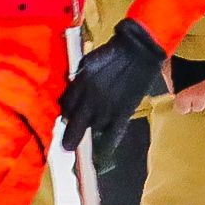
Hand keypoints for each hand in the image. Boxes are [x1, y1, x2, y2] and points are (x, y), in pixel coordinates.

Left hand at [57, 24, 170, 151]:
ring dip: (92, 130)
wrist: (138, 50)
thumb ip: (80, 78)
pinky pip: (113, 133)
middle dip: (71, 135)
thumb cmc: (114, 51)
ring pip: (93, 127)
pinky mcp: (123, 111)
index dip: (66, 113)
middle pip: (75, 122)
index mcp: (80, 83)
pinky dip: (108, 145)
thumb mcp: (89, 61)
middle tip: (67, 145)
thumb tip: (75, 89)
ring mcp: (106, 106)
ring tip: (93, 134)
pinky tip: (103, 154)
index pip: (66, 105)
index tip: (67, 118)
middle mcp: (89, 97)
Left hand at [170, 66, 204, 113]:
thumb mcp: (168, 68)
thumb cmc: (184, 52)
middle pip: (198, 106)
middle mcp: (202, 98)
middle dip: (195, 98)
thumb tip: (173, 90)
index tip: (182, 96)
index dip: (182, 102)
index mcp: (185, 96)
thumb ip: (171, 83)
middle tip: (193, 86)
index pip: (183, 109)